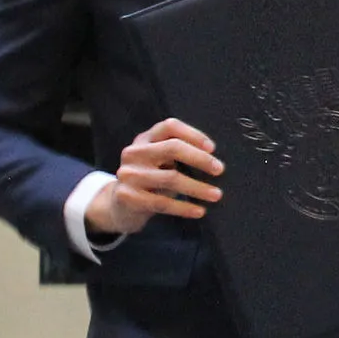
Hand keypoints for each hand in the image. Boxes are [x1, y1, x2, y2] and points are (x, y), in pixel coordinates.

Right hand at [84, 118, 223, 237]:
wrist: (119, 207)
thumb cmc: (150, 181)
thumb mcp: (159, 162)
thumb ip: (178, 156)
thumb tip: (214, 161)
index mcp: (144, 139)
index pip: (169, 127)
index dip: (193, 134)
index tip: (212, 148)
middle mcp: (134, 153)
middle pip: (172, 148)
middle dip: (200, 158)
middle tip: (219, 170)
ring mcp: (129, 175)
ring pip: (170, 178)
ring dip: (197, 188)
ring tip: (216, 195)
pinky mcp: (127, 197)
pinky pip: (162, 203)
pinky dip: (184, 207)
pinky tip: (199, 211)